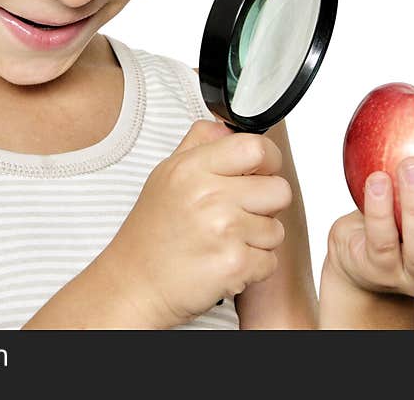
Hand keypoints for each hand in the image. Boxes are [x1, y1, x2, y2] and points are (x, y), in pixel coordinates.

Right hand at [103, 119, 292, 327]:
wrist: (134, 286)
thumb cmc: (151, 234)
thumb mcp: (165, 176)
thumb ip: (198, 144)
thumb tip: (227, 127)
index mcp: (192, 168)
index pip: (256, 147)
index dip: (268, 161)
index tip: (259, 173)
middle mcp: (209, 195)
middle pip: (279, 190)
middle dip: (265, 205)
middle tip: (238, 215)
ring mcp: (224, 230)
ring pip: (277, 229)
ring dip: (258, 240)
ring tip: (224, 242)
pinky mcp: (235, 265)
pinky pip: (270, 261)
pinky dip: (253, 268)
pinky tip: (224, 263)